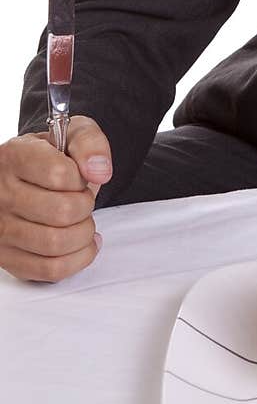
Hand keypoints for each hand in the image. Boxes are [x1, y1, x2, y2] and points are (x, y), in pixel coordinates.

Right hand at [0, 116, 111, 281]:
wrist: (25, 174)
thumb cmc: (50, 156)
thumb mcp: (71, 133)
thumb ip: (90, 143)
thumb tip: (100, 171)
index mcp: (14, 157)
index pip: (60, 175)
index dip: (81, 178)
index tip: (78, 177)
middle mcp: (0, 193)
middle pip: (63, 212)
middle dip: (86, 206)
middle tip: (82, 200)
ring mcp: (0, 229)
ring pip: (56, 244)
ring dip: (83, 234)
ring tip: (82, 222)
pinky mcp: (6, 257)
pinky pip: (50, 270)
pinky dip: (77, 259)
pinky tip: (82, 244)